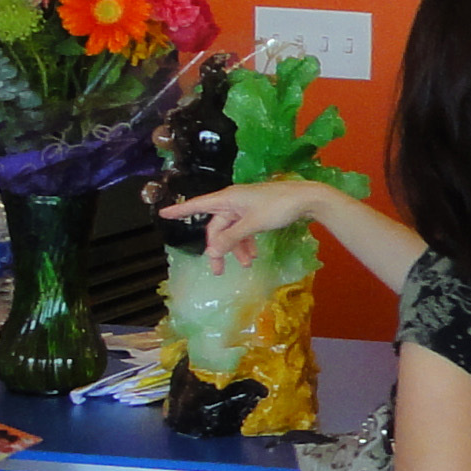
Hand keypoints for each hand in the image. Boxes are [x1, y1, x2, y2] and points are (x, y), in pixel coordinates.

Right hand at [162, 181, 340, 268]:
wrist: (307, 199)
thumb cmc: (279, 206)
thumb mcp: (253, 223)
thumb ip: (232, 237)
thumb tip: (212, 251)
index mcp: (228, 199)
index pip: (198, 205)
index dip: (180, 210)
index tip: (163, 213)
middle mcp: (233, 201)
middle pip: (217, 227)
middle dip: (218, 249)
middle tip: (218, 271)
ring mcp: (246, 207)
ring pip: (232, 231)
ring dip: (236, 248)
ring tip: (246, 265)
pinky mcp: (257, 212)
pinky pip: (244, 229)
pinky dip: (246, 242)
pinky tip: (253, 256)